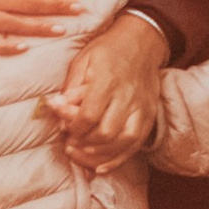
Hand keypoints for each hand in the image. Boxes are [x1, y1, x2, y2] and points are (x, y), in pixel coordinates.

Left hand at [47, 9, 166, 172]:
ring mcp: (142, 108)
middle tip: (69, 143)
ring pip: (123, 142)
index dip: (73, 127)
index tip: (61, 126)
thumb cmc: (108, 49)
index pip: (89, 114)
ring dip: (99, 155)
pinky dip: (118, 160)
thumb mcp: (83, 59)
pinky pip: (136, 145)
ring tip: (80, 154)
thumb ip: (71, 88)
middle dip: (84, 144)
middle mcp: (127, 96)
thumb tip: (58, 114)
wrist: (142, 40)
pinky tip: (100, 167)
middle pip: (106, 133)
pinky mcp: (150, 115)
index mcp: (108, 80)